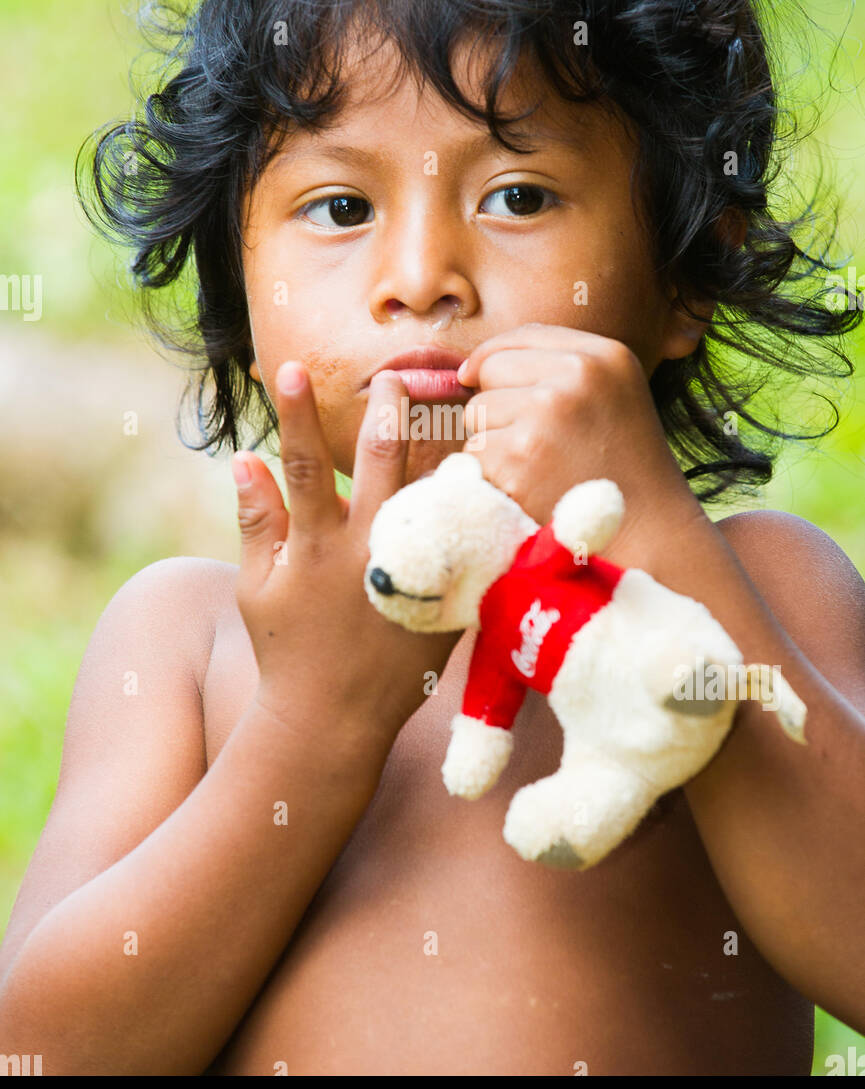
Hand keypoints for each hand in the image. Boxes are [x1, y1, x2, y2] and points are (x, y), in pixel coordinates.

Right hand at [231, 363, 462, 743]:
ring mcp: (411, 576)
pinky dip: (472, 504)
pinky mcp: (444, 599)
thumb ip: (257, 522)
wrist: (331, 722)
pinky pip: (465, 539)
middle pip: (382, 464)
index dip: (296, 412)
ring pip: (432, 493)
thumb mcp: (257, 587)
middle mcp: (366, 554)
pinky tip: (485, 470)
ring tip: (454, 405)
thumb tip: (244, 459)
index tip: (290, 366)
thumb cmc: (286, 651)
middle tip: (398, 376)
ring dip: (441, 446)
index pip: (304, 463)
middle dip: (388, 412)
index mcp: (314, 547)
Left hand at [457, 322, 695, 528]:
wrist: (648, 531)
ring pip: (477, 414)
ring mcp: (546, 417)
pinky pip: (474, 454)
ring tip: (539, 466)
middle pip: (490, 372)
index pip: (520, 336)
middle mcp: (576, 376)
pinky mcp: (519, 459)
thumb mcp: (609, 392)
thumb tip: (469, 368)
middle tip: (538, 442)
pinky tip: (530, 489)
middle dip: (499, 405)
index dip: (494, 360)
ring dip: (494, 443)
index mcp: (602, 355)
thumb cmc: (620, 464)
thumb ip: (554, 366)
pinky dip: (491, 476)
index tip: (485, 382)